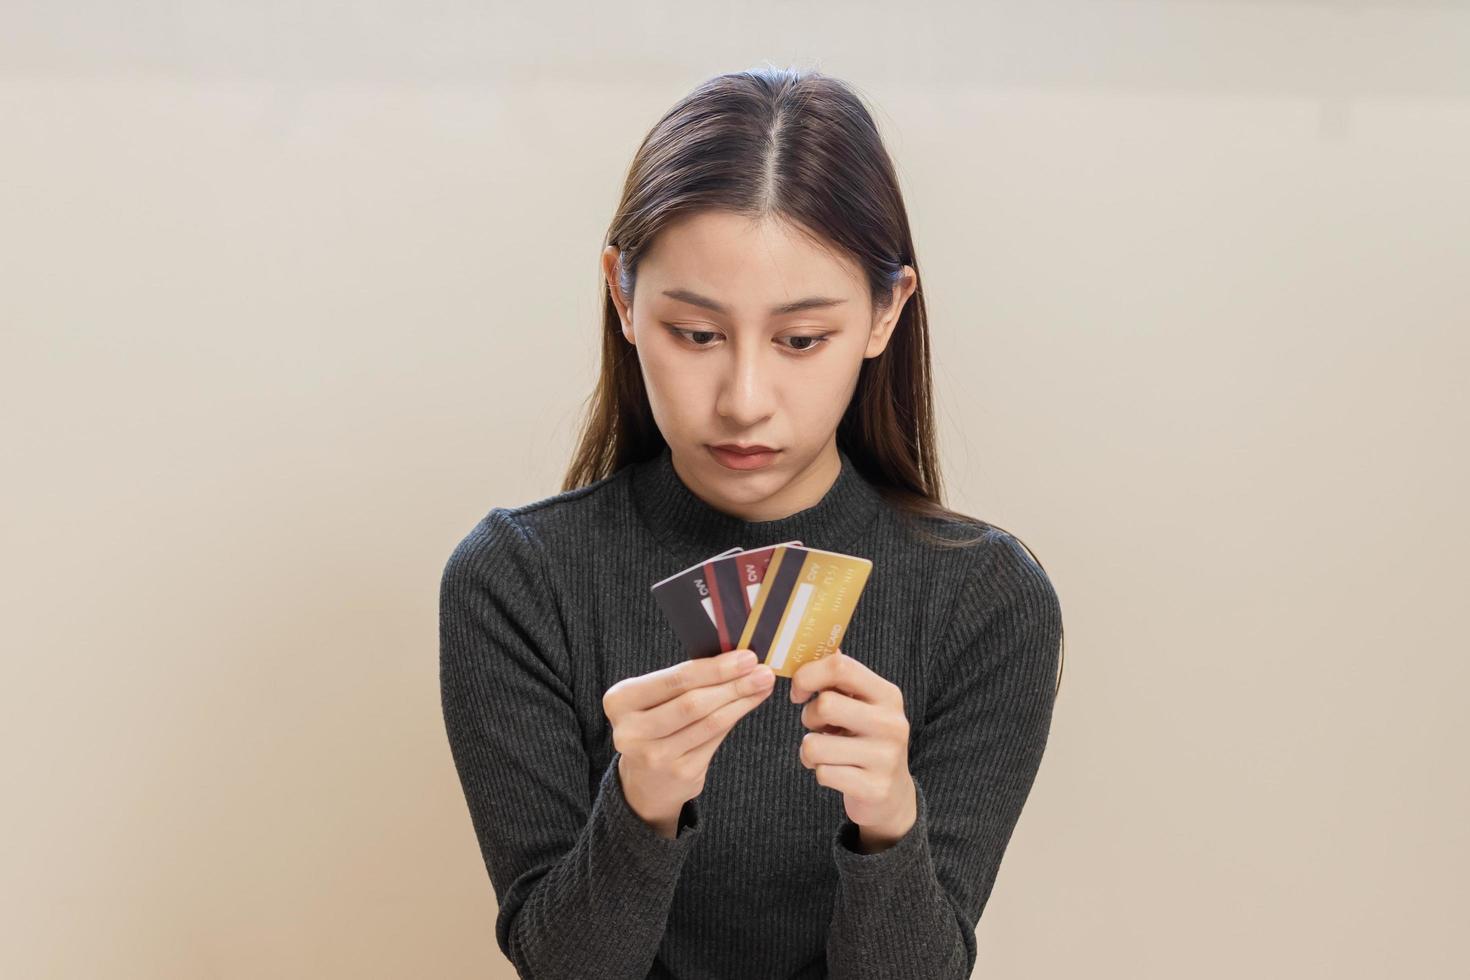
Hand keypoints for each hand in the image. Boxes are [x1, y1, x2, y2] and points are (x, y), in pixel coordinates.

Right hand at [603, 648, 775, 836]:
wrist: (646, 780)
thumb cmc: (655, 725)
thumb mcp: (654, 700)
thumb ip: (686, 681)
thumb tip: (736, 659)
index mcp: (620, 701)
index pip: (674, 679)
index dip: (714, 668)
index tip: (746, 657)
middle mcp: (631, 731)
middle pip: (692, 702)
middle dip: (733, 684)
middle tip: (762, 671)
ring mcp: (655, 756)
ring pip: (708, 722)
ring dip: (741, 701)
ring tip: (762, 685)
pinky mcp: (679, 773)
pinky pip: (715, 739)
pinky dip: (735, 718)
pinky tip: (748, 705)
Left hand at [790, 647, 916, 851]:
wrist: (892, 794)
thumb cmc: (866, 740)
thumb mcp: (863, 705)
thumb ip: (841, 677)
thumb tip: (816, 642)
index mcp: (887, 694)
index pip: (841, 666)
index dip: (808, 676)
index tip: (799, 691)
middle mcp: (891, 723)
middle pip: (825, 705)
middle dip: (809, 717)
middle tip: (817, 726)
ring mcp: (885, 757)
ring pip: (815, 745)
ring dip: (809, 750)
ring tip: (826, 752)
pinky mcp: (874, 787)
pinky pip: (823, 773)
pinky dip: (820, 773)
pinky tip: (837, 772)